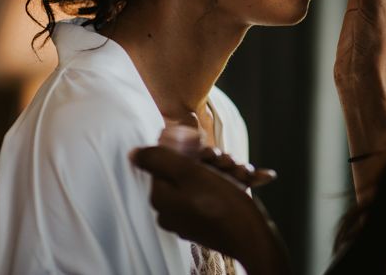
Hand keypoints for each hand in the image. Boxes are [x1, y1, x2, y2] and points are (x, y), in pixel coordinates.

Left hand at [131, 147, 290, 274]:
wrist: (252, 236)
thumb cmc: (221, 203)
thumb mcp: (188, 173)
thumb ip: (158, 158)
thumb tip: (133, 153)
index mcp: (160, 197)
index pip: (167, 158)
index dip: (188, 149)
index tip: (207, 152)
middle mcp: (170, 209)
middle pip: (185, 168)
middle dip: (209, 160)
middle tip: (226, 163)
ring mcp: (188, 216)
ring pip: (203, 178)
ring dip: (221, 169)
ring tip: (238, 172)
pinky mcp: (206, 220)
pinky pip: (212, 192)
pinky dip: (226, 183)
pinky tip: (241, 180)